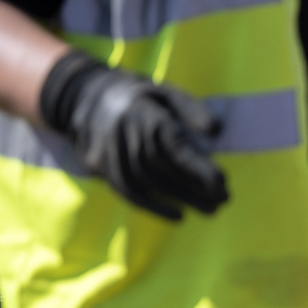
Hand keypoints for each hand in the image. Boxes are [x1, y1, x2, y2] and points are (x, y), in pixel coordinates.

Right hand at [37, 52, 227, 219]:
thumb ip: (191, 109)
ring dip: (181, 199)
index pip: (173, 145)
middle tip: (224, 199)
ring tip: (210, 209)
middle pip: (163, 167)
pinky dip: (154, 207)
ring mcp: (108, 152)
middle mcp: (124, 134)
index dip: (198, 167)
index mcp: (144, 113)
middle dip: (196, 186)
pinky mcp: (99, 166)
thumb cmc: (138, 97)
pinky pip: (127, 192)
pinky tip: (178, 215)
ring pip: (147, 182)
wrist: (83, 96)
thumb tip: (217, 130)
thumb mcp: (166, 92)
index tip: (222, 182)